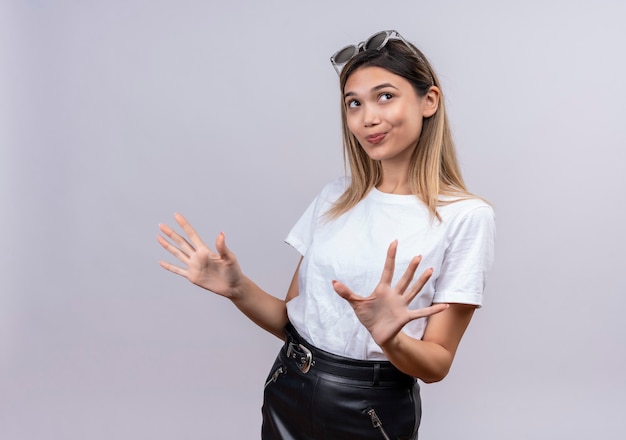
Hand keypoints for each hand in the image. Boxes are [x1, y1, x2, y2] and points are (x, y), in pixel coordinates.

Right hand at [157, 213, 243, 298]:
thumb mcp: (229, 258)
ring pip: (177, 253)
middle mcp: (197, 256)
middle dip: (171, 234)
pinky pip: (178, 270)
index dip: (184, 224)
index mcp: (205, 250)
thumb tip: (221, 234)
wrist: (233, 286)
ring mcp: (194, 266)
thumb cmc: (234, 271)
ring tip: (158, 237)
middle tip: (161, 225)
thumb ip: (222, 247)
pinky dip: (169, 266)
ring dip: (168, 246)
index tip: (176, 215)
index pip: (191, 234)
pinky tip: (161, 262)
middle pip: (181, 242)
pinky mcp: (192, 277)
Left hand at [332, 240, 447, 346]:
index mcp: (383, 289)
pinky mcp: (406, 317)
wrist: (376, 334)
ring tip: (431, 270)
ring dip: (422, 281)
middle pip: (404, 278)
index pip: (388, 269)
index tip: (394, 242)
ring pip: (413, 290)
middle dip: (411, 268)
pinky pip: (422, 312)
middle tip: (419, 255)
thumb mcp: (356, 303)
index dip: (391, 256)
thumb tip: (332, 282)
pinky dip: (433, 310)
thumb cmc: (368, 317)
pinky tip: (445, 306)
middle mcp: (395, 295)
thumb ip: (346, 292)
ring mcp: (402, 305)